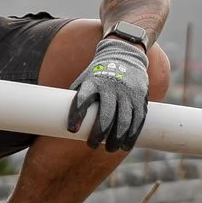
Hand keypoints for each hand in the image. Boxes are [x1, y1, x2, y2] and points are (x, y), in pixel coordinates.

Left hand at [67, 36, 151, 151]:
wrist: (124, 54)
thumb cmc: (98, 73)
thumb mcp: (86, 79)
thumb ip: (77, 97)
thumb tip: (61, 122)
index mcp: (93, 81)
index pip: (82, 99)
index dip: (76, 115)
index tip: (72, 130)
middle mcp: (112, 86)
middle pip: (106, 115)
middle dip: (99, 133)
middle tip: (91, 145)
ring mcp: (128, 93)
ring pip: (124, 121)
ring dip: (116, 138)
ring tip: (110, 148)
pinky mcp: (140, 98)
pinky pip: (138, 120)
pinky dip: (132, 136)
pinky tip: (125, 146)